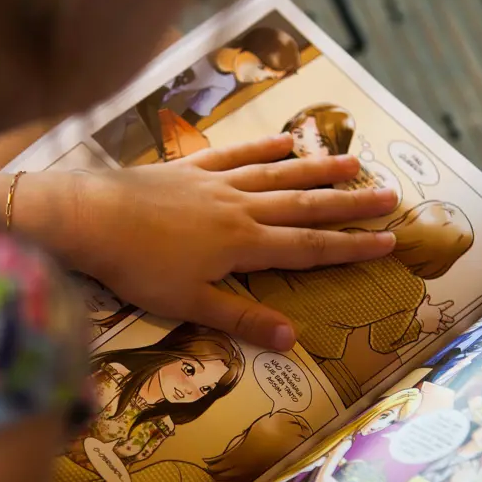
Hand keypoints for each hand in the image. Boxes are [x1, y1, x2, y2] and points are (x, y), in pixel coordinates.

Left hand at [22, 135, 399, 349]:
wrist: (90, 217)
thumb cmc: (137, 268)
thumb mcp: (190, 304)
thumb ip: (242, 318)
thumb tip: (295, 339)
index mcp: (243, 245)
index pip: (308, 247)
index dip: (350, 247)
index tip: (389, 241)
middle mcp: (239, 208)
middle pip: (305, 206)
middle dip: (350, 204)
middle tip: (391, 196)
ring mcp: (215, 185)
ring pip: (278, 175)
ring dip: (317, 170)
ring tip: (353, 163)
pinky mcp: (189, 170)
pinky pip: (236, 155)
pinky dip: (263, 148)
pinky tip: (286, 142)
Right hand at [418, 296, 455, 334]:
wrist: (418, 322)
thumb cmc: (420, 312)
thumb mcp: (423, 304)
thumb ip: (426, 300)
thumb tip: (428, 296)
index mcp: (437, 310)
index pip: (444, 306)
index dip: (448, 304)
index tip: (452, 303)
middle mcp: (439, 317)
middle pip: (447, 318)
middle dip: (450, 319)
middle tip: (452, 320)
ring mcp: (437, 324)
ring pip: (443, 326)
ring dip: (445, 327)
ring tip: (447, 328)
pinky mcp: (433, 329)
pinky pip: (437, 331)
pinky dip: (437, 331)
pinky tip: (438, 332)